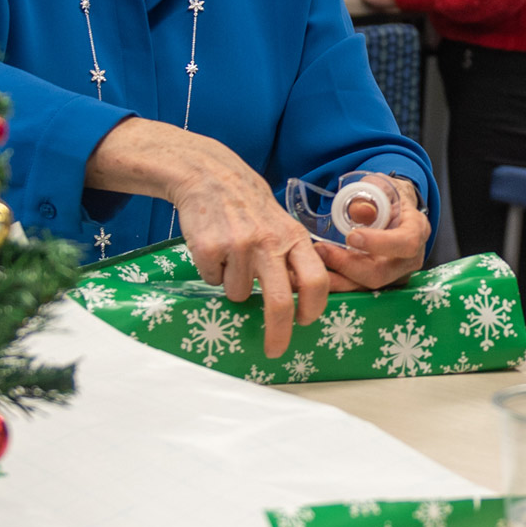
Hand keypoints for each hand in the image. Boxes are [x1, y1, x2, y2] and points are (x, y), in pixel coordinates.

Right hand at [172, 152, 333, 358]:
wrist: (210, 176)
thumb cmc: (250, 207)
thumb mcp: (282, 225)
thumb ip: (292, 258)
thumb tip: (302, 299)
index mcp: (293, 238)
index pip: (316, 281)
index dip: (314, 308)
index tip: (306, 323)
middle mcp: (269, 243)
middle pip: (279, 302)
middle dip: (278, 333)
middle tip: (274, 350)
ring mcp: (239, 246)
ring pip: (239, 294)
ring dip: (233, 285)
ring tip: (231, 257)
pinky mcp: (210, 249)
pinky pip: (212, 281)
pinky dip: (212, 272)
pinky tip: (214, 248)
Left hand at [314, 174, 432, 289]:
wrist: (393, 209)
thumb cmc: (389, 197)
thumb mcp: (380, 187)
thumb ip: (369, 197)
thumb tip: (359, 211)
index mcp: (417, 229)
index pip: (405, 243)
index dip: (379, 243)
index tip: (351, 236)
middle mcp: (410, 257)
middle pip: (382, 273)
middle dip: (348, 265)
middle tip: (321, 250)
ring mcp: (395, 273)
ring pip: (366, 285)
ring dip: (337, 278)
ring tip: (313, 263)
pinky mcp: (379, 280)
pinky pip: (357, 286)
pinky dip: (336, 282)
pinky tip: (318, 272)